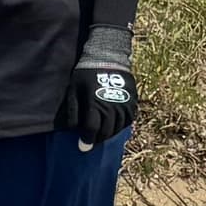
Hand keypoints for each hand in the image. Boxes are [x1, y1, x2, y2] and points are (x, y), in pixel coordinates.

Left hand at [65, 29, 135, 145]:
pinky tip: (114, 126)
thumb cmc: (85, 75)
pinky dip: (121, 126)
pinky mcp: (133, 102)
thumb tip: (73, 130)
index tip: (82, 148)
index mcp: (95, 104)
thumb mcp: (73, 91)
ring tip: (101, 136)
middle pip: (106, 131)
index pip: (92, 129)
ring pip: (118, 128)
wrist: (107, 58)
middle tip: (91, 143)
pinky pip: (129, 120)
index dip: (87, 141)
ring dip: (109, 134)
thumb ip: (73, 111)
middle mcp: (112, 107)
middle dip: (97, 140)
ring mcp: (125, 105)